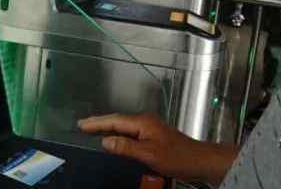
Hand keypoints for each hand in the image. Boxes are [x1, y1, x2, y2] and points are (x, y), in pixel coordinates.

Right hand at [78, 113, 235, 185]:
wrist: (199, 160)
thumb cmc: (176, 157)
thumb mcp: (148, 154)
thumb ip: (126, 147)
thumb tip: (105, 141)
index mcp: (142, 122)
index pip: (114, 120)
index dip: (96, 123)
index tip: (81, 125)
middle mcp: (145, 121)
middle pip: (118, 120)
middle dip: (99, 123)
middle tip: (82, 126)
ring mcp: (150, 128)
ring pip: (124, 126)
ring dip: (108, 128)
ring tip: (93, 131)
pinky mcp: (154, 136)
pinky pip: (131, 132)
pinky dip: (119, 134)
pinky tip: (115, 140)